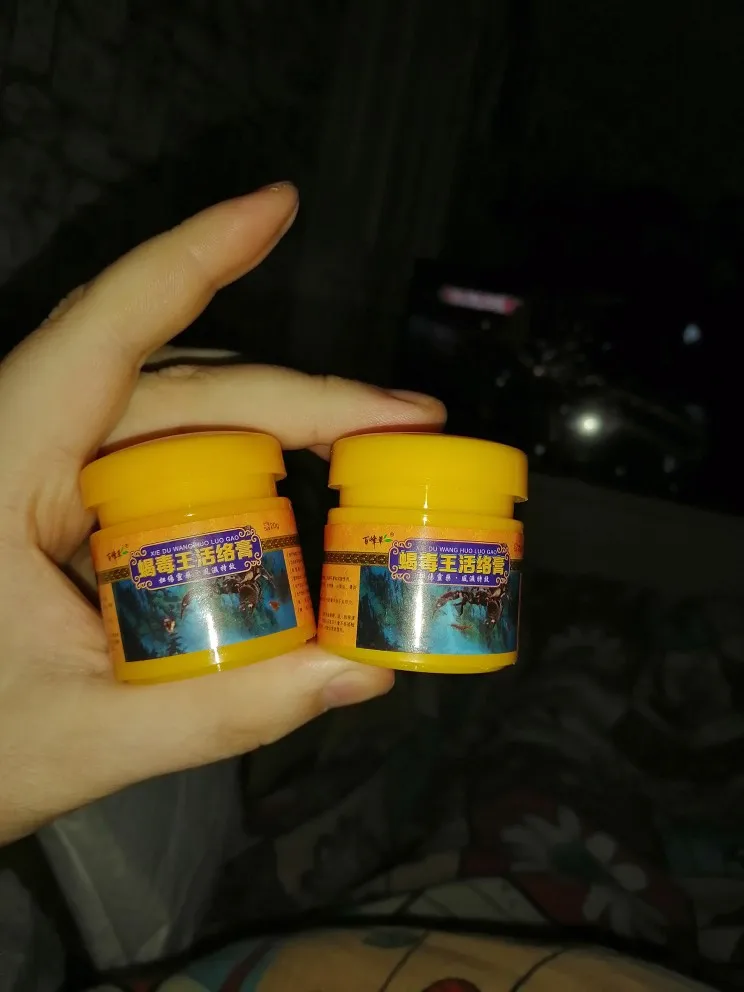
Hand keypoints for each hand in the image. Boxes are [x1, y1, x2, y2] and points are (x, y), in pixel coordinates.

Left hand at [0, 183, 444, 845]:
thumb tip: (364, 672)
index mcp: (7, 465)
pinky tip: (302, 488)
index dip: (195, 254)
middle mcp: (32, 444)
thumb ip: (227, 712)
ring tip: (378, 455)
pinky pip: (172, 458)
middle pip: (184, 387)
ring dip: (284, 429)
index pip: (107, 331)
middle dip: (305, 399)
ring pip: (185, 418)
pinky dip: (246, 466)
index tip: (278, 205)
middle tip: (411, 427)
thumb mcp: (90, 738)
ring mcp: (54, 469)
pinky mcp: (73, 500)